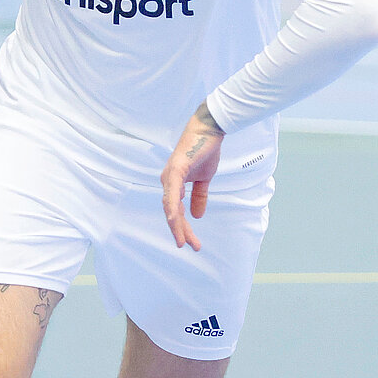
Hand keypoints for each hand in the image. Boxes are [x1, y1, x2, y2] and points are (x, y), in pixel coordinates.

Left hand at [161, 102, 223, 251]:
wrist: (209, 130)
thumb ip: (199, 196)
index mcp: (174, 184)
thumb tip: (197, 216)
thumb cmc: (205, 150)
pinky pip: (173, 192)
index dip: (182, 227)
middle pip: (172, 212)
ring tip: (182, 240)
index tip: (190, 242)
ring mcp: (170, 176)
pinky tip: (174, 219)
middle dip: (180, 231)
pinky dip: (172, 206)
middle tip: (189, 246)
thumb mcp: (204, 179)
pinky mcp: (176, 169)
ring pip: (170, 206)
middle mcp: (168, 181)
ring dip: (176, 224)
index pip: (176, 211)